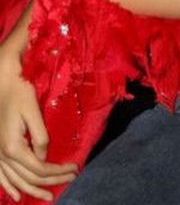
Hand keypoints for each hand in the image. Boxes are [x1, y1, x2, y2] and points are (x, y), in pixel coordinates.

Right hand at [0, 47, 76, 201]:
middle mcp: (3, 155)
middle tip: (70, 179)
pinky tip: (16, 195)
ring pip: (15, 180)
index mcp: (13, 147)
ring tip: (47, 197)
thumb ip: (40, 136)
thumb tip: (44, 155)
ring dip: (32, 190)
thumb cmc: (19, 92)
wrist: (1, 82)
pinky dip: (10, 187)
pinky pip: (1, 176)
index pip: (40, 168)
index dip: (58, 171)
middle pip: (29, 177)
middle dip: (51, 181)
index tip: (75, 168)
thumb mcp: (33, 111)